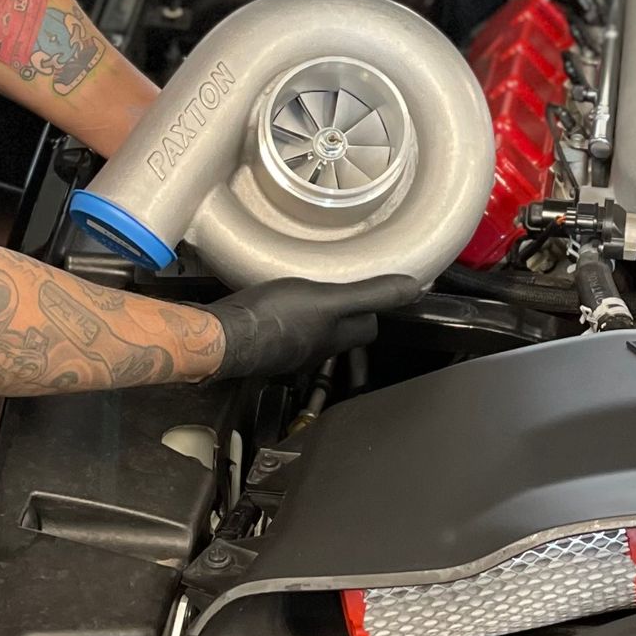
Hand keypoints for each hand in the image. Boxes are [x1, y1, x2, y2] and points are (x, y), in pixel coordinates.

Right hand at [208, 274, 419, 379]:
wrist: (221, 336)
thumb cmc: (273, 318)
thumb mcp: (328, 298)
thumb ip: (369, 294)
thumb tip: (413, 289)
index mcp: (334, 339)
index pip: (368, 328)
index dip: (375, 309)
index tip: (376, 292)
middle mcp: (313, 349)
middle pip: (340, 332)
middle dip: (347, 313)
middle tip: (344, 286)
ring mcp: (286, 349)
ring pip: (312, 332)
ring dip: (316, 315)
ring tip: (312, 289)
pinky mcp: (260, 342)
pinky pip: (282, 328)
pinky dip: (286, 315)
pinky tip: (277, 300)